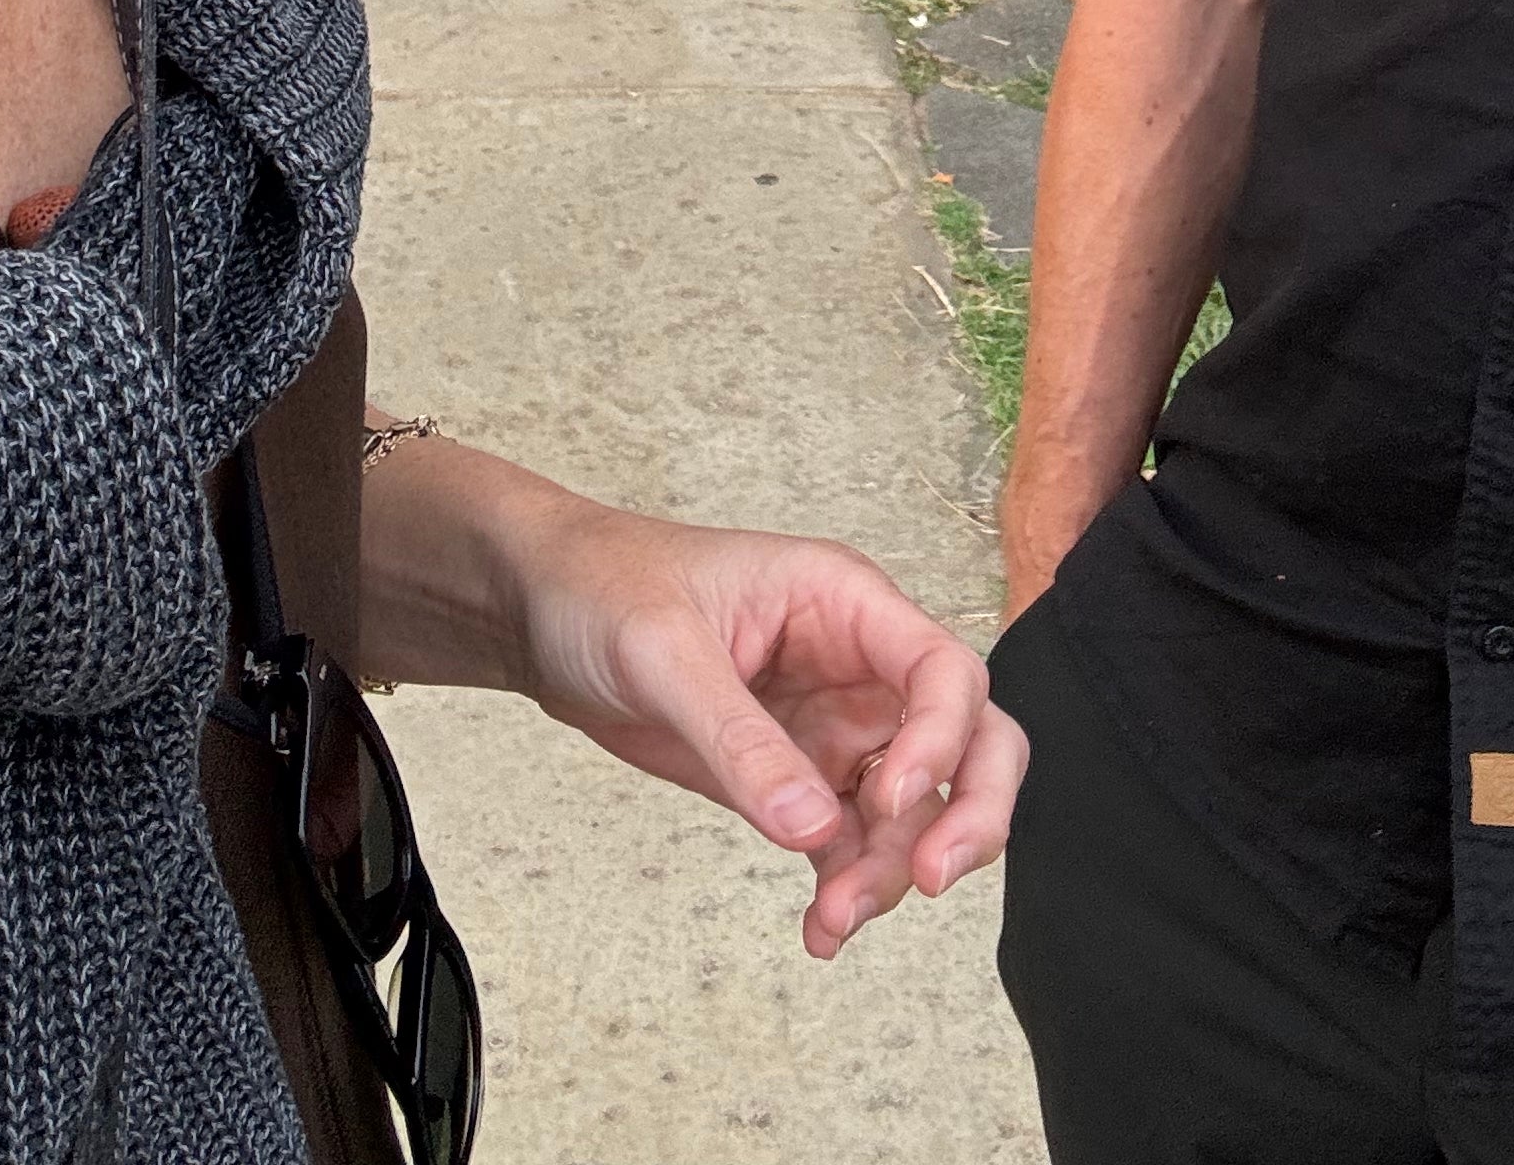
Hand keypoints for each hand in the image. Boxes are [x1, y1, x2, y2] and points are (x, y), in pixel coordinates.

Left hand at [510, 503, 1028, 957]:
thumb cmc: (605, 585)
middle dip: (971, 810)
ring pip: (915, 806)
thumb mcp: (664, 652)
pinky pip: (850, 841)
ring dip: (892, 869)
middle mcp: (856, 663)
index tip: (891, 801)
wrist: (543, 611)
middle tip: (931, 878)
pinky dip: (849, 887)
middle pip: (968, 737)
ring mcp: (831, 724)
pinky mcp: (795, 775)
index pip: (942, 669)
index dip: (939, 739)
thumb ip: (740, 740)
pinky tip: (820, 929)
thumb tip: (812, 826)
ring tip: (832, 918)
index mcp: (843, 600)